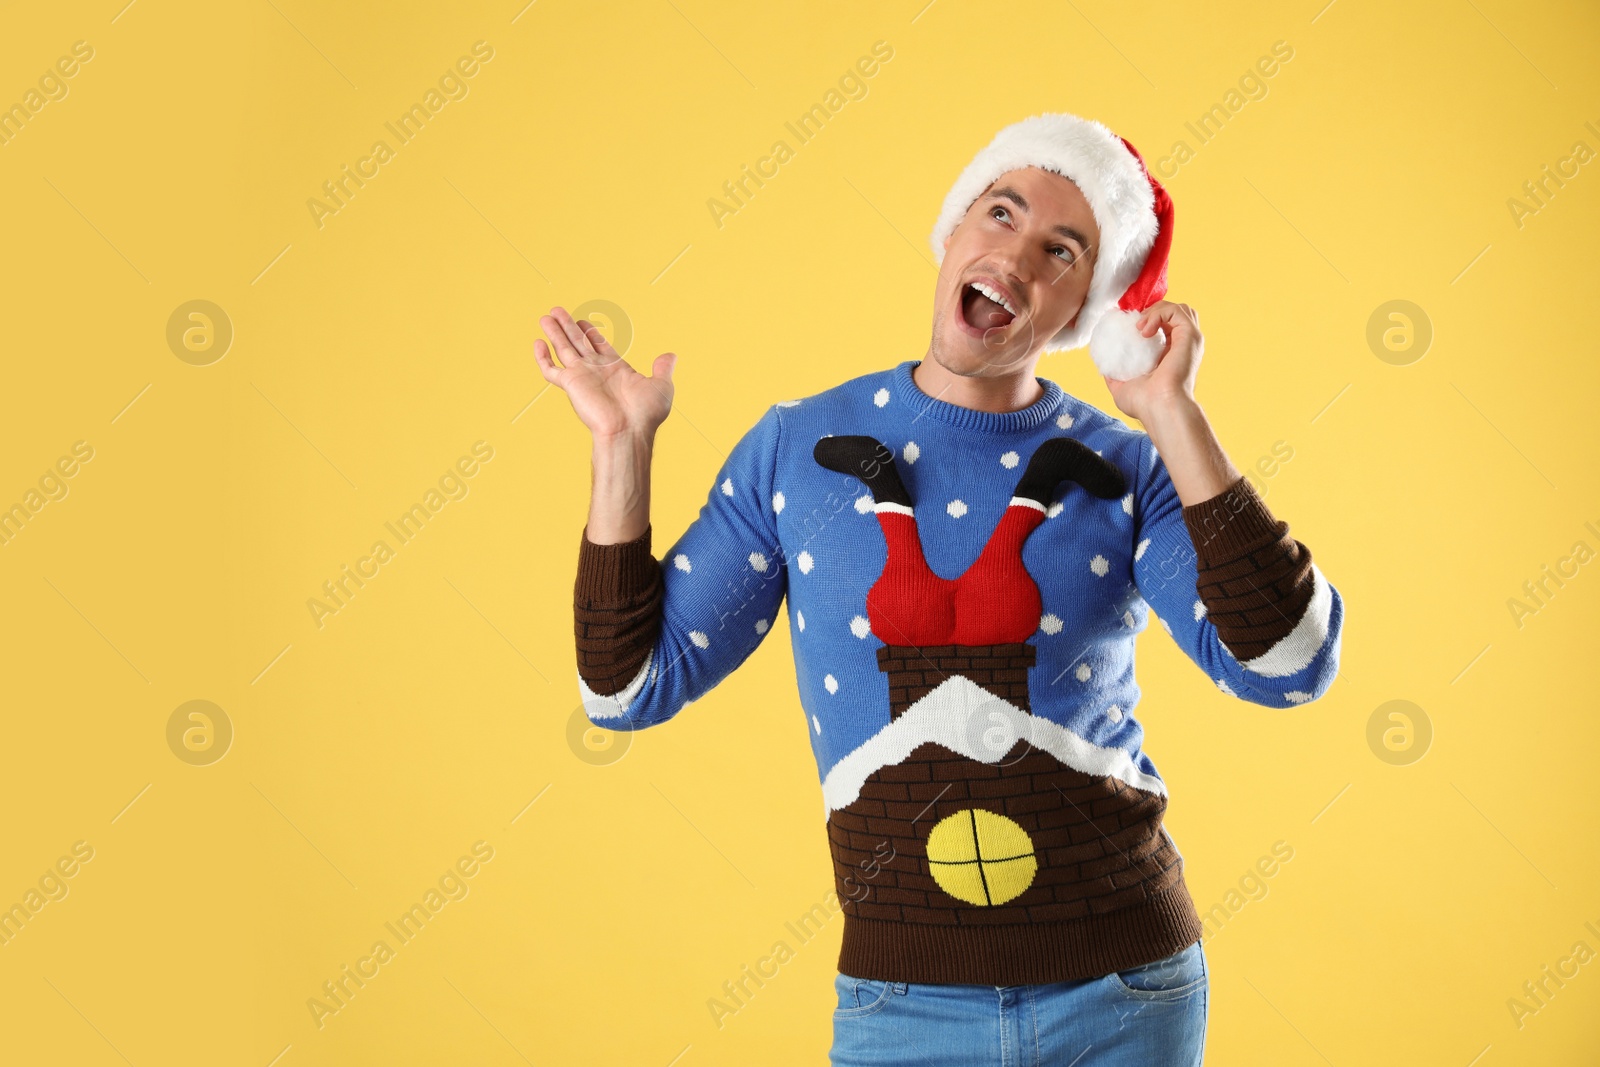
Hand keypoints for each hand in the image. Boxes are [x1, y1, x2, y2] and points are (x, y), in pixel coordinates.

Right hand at [534, 306, 675, 440]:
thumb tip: (671, 356)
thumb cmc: (646, 414)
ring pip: (563, 348)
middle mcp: (596, 370)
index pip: (598, 345)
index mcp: (615, 368)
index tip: (583, 321)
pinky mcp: (570, 383)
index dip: (590, 332)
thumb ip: (663, 369)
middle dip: (568, 326)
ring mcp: (582, 376)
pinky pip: (551, 369)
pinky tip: (538, 342)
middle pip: (578, 342)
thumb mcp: (661, 386)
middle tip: (558, 311)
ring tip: (546, 316)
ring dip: (555, 332)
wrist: (629, 430)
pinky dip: (542, 357)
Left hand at [1101, 300, 1203, 424]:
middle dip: (1153, 310)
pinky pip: (1176, 311)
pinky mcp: (1190, 336)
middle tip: (1134, 324)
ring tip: (1139, 327)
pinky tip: (1143, 329)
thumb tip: (1103, 368)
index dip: (1148, 317)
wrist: (1159, 408)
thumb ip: (1114, 375)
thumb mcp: (1121, 387)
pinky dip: (1158, 313)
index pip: (1165, 325)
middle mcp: (1183, 345)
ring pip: (1178, 308)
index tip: (1128, 323)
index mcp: (1171, 354)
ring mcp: (1189, 340)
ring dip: (1155, 310)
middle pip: (1175, 313)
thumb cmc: (1144, 404)